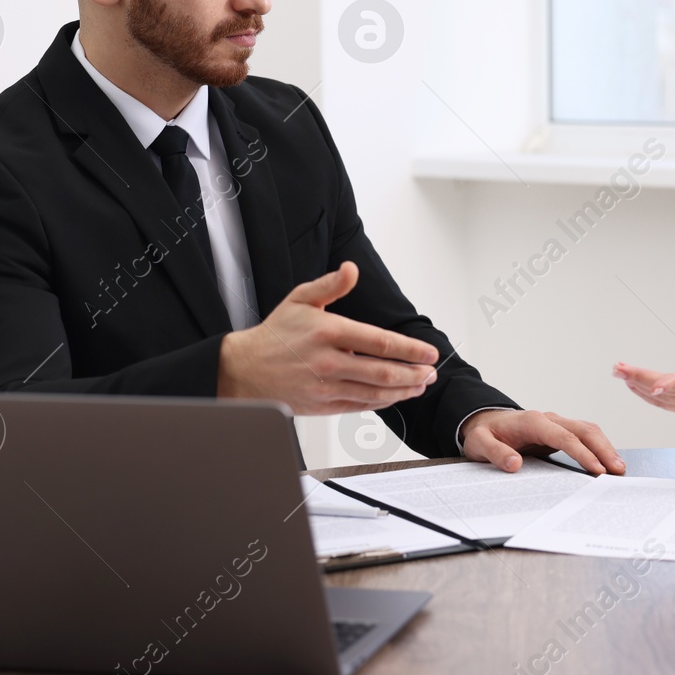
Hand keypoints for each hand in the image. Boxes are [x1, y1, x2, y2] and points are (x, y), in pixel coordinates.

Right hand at [217, 261, 439, 414]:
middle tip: (431, 372)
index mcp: (327, 332)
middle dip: (413, 373)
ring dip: (403, 390)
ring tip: (420, 385)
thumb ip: (330, 285)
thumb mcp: (299, 300)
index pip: (379, 342)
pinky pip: (360, 405)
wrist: (243, 371)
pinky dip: (382, 402)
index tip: (429, 352)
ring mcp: (325, 386)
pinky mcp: (322, 405)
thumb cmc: (274, 335)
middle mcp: (328, 361)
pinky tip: (395, 396)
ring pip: (374, 392)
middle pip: (382, 371)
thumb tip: (351, 269)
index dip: (409, 349)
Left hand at [459, 409, 625, 475]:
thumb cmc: (484, 433)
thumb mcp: (480, 444)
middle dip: (603, 449)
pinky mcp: (560, 432)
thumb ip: (495, 453)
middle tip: (618, 470)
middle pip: (584, 430)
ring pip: (588, 430)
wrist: (485, 422)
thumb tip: (514, 464)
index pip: (564, 436)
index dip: (582, 453)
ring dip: (605, 447)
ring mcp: (556, 424)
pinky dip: (599, 447)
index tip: (596, 469)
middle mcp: (549, 419)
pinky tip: (607, 461)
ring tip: (619, 468)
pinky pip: (584, 436)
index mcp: (532, 421)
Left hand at [613, 326, 674, 422]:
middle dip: (641, 379)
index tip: (654, 386)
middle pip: (668, 390)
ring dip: (638, 386)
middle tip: (619, 368)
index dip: (672, 384)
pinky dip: (644, 395)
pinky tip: (631, 384)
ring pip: (662, 398)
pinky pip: (663, 404)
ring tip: (619, 372)